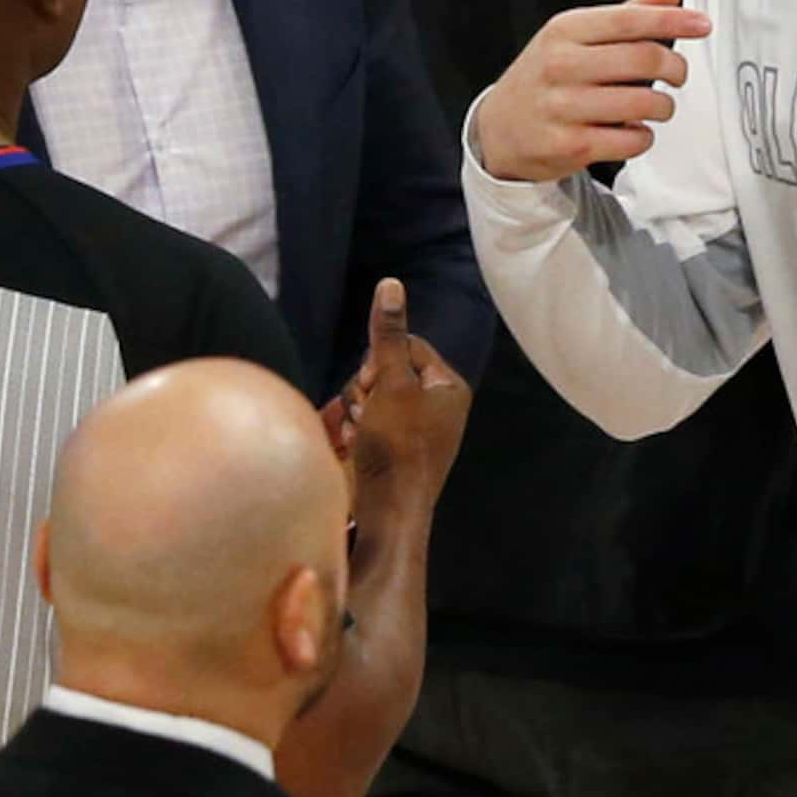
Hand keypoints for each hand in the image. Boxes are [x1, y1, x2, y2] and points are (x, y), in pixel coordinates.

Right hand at [346, 278, 469, 522]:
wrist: (387, 513)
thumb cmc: (397, 446)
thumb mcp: (391, 383)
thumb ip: (386, 335)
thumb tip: (391, 283)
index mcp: (447, 388)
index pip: (406, 345)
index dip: (380, 360)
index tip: (372, 383)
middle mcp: (435, 407)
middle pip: (384, 371)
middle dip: (364, 389)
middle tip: (365, 413)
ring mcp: (413, 432)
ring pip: (369, 397)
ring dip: (354, 410)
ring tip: (357, 434)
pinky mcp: (392, 451)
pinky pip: (365, 424)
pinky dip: (353, 431)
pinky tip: (349, 445)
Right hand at [473, 0, 709, 183]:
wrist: (498, 131)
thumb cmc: (543, 80)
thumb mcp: (573, 38)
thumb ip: (624, 16)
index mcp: (565, 31)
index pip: (630, 20)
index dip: (673, 20)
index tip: (702, 24)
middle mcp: (562, 65)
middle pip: (645, 59)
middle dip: (676, 68)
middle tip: (677, 74)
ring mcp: (563, 107)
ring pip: (644, 102)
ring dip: (663, 106)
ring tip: (656, 105)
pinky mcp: (569, 146)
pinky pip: (631, 140)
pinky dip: (642, 136)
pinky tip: (631, 131)